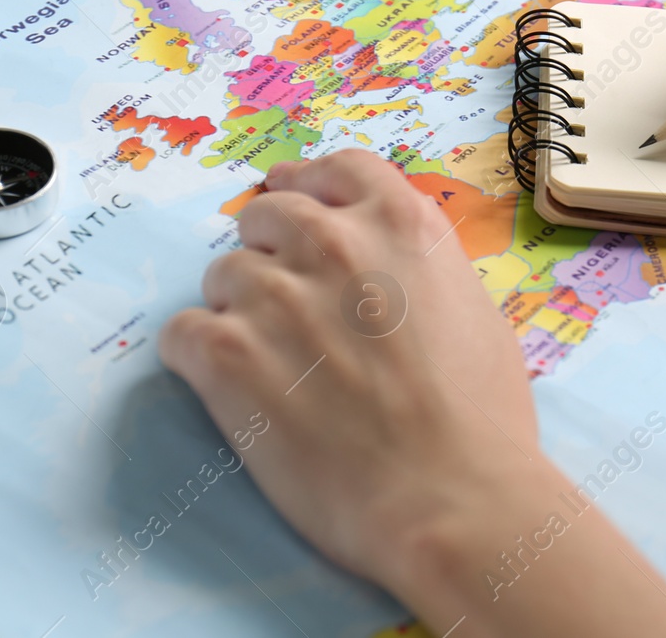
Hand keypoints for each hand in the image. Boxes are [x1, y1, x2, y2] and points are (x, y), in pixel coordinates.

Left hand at [161, 150, 665, 637]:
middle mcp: (333, 241)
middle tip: (285, 306)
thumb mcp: (474, 308)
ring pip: (221, 275)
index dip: (312, 187)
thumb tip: (386, 264)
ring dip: (238, 310)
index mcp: (401, 222)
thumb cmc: (482, 419)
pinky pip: (183, 332)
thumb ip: (419, 265)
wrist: (451, 498)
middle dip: (269, 251)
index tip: (298, 204)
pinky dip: (200, 358)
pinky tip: (230, 391)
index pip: (336, 168)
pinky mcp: (226, 354)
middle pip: (265, 213)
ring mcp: (275, 294)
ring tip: (270, 366)